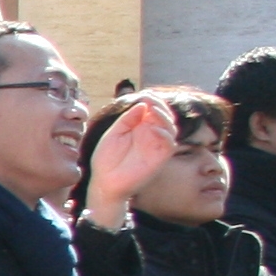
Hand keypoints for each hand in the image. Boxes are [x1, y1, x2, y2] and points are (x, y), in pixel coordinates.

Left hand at [82, 95, 179, 227]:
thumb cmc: (106, 159)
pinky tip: (153, 129)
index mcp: (139, 128)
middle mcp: (150, 135)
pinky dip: (164, 135)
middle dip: (160, 105)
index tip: (146, 94)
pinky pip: (169, 145)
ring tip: (153, 110)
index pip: (153, 110)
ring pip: (171, 128)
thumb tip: (142, 104)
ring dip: (164, 117)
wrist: (104, 182)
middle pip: (164, 116)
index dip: (152, 100)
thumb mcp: (113, 134)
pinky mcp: (159, 159)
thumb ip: (127, 120)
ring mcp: (156, 146)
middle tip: (151, 99)